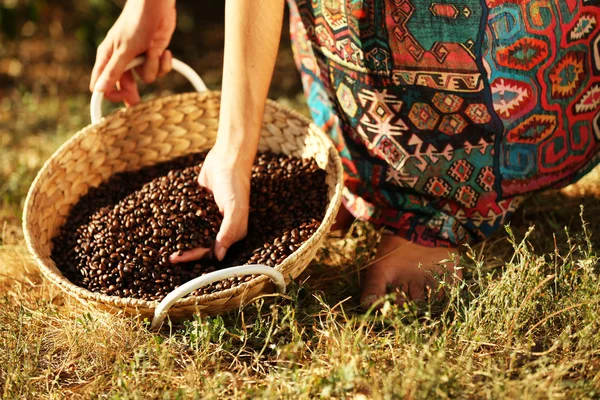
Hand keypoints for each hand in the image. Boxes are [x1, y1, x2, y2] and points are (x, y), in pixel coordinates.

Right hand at [90, 0, 175, 105]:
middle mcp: (122, 61)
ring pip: (147, 78)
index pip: (102, 84)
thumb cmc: (136, 23)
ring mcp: (139, 60)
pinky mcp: (154, 57)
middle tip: (138, 104)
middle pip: (126, 86)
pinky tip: (164, 51)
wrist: (157, 7)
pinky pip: (160, 71)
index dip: (110, 95)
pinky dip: (163, 62)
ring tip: (152, 51)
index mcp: (108, 58)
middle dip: (134, 93)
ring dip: (153, 67)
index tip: (119, 101)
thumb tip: (98, 90)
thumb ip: (114, 71)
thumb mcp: (124, 50)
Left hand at [170, 143, 251, 262]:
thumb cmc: (235, 184)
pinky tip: (161, 223)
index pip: (211, 250)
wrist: (227, 159)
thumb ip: (228, 232)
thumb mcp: (235, 209)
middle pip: (199, 242)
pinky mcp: (198, 203)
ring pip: (191, 230)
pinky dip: (175, 219)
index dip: (194, 255)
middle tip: (165, 253)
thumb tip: (219, 256)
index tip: (177, 257)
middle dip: (183, 248)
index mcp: (232, 231)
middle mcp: (220, 226)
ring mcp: (208, 215)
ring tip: (160, 241)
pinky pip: (186, 215)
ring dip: (177, 236)